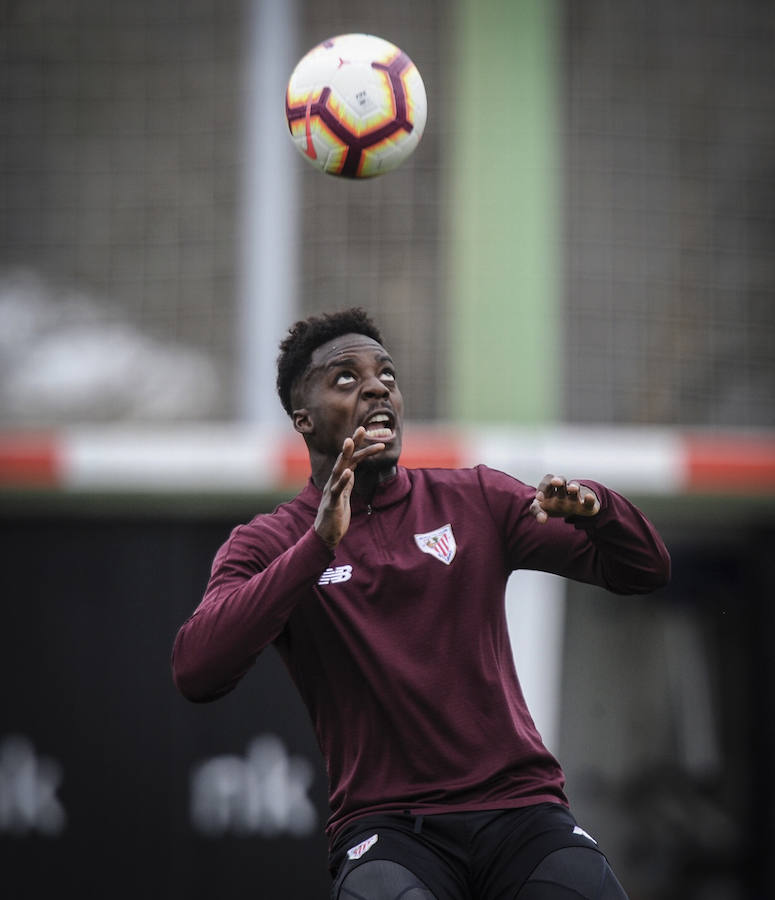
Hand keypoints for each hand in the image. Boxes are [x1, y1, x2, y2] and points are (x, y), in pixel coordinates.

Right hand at [314, 427, 384, 548]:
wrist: (326, 534)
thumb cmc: (335, 513)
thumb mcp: (344, 493)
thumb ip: (347, 480)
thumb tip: (352, 468)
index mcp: (339, 478)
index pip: (351, 458)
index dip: (359, 445)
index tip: (366, 430)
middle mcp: (334, 480)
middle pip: (345, 458)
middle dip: (353, 442)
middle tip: (361, 428)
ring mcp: (332, 490)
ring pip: (339, 469)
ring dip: (345, 455)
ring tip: (349, 442)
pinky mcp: (332, 503)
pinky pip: (337, 490)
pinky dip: (343, 481)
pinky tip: (348, 472)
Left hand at [529, 474, 599, 523]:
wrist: (575, 507)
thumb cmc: (553, 506)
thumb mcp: (541, 509)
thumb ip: (538, 513)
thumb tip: (542, 520)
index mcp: (550, 490)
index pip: (545, 484)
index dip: (542, 488)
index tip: (539, 498)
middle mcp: (562, 491)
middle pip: (559, 482)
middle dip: (558, 481)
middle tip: (556, 482)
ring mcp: (574, 497)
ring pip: (573, 488)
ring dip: (573, 487)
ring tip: (572, 489)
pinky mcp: (586, 505)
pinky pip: (588, 502)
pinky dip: (589, 500)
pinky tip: (589, 497)